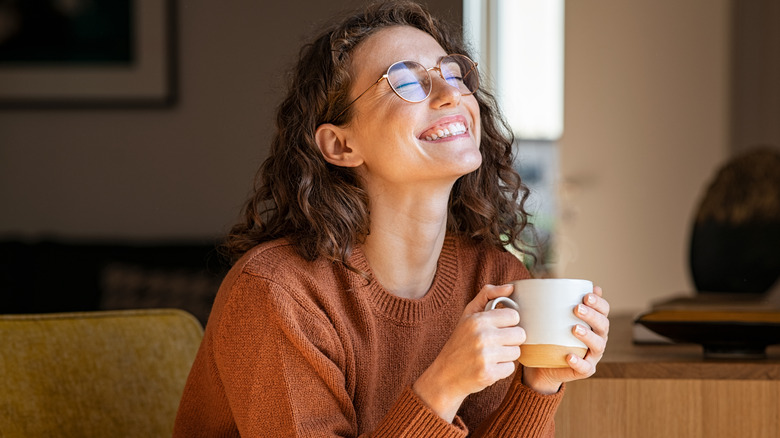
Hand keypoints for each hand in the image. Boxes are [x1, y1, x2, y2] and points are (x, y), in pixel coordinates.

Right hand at [413, 284, 525, 421]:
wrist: (445, 375)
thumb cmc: (460, 342)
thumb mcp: (468, 315)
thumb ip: (488, 295)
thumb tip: (511, 287)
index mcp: (478, 320)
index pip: (514, 316)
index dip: (508, 323)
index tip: (498, 328)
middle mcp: (482, 336)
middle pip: (520, 334)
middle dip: (511, 340)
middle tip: (496, 343)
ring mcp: (485, 356)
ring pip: (517, 352)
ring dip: (507, 355)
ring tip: (491, 355)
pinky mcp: (488, 374)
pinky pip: (510, 368)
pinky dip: (502, 369)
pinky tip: (489, 367)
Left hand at [522, 286, 610, 393]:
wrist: (543, 365)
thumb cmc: (549, 336)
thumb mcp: (550, 318)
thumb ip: (553, 302)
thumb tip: (548, 281)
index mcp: (593, 322)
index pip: (603, 309)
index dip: (598, 302)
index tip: (586, 295)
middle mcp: (597, 338)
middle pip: (603, 325)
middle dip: (592, 315)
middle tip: (577, 309)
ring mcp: (592, 355)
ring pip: (598, 345)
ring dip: (588, 336)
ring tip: (574, 329)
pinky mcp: (585, 370)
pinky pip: (585, 368)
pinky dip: (579, 362)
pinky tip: (569, 356)